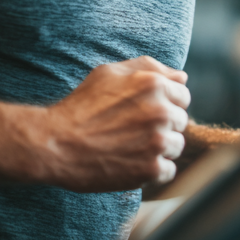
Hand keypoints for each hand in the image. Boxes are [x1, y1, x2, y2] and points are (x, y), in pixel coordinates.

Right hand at [33, 56, 189, 191]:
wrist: (56, 143)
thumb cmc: (81, 106)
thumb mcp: (109, 73)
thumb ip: (149, 68)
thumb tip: (181, 77)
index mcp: (153, 84)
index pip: (183, 95)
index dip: (165, 103)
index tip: (145, 112)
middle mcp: (160, 111)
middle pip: (181, 121)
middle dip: (163, 126)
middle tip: (133, 131)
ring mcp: (157, 141)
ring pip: (176, 146)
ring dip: (159, 149)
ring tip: (131, 147)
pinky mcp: (151, 169)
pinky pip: (168, 170)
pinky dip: (153, 171)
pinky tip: (131, 163)